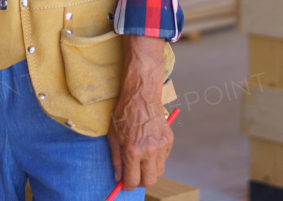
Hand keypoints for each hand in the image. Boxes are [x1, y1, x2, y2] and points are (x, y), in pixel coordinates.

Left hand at [107, 35, 171, 191]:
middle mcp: (149, 150)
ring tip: (141, 159)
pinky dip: (157, 159)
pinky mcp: (169, 140)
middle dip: (140, 182)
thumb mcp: (113, 137)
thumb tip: (118, 178)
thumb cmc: (124, 114)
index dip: (127, 185)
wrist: (141, 96)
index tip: (125, 183)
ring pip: (159, 172)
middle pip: (149, 181)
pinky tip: (149, 147)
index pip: (133, 181)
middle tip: (134, 175)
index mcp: (133, 150)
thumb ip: (116, 160)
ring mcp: (161, 145)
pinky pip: (164, 159)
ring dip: (149, 171)